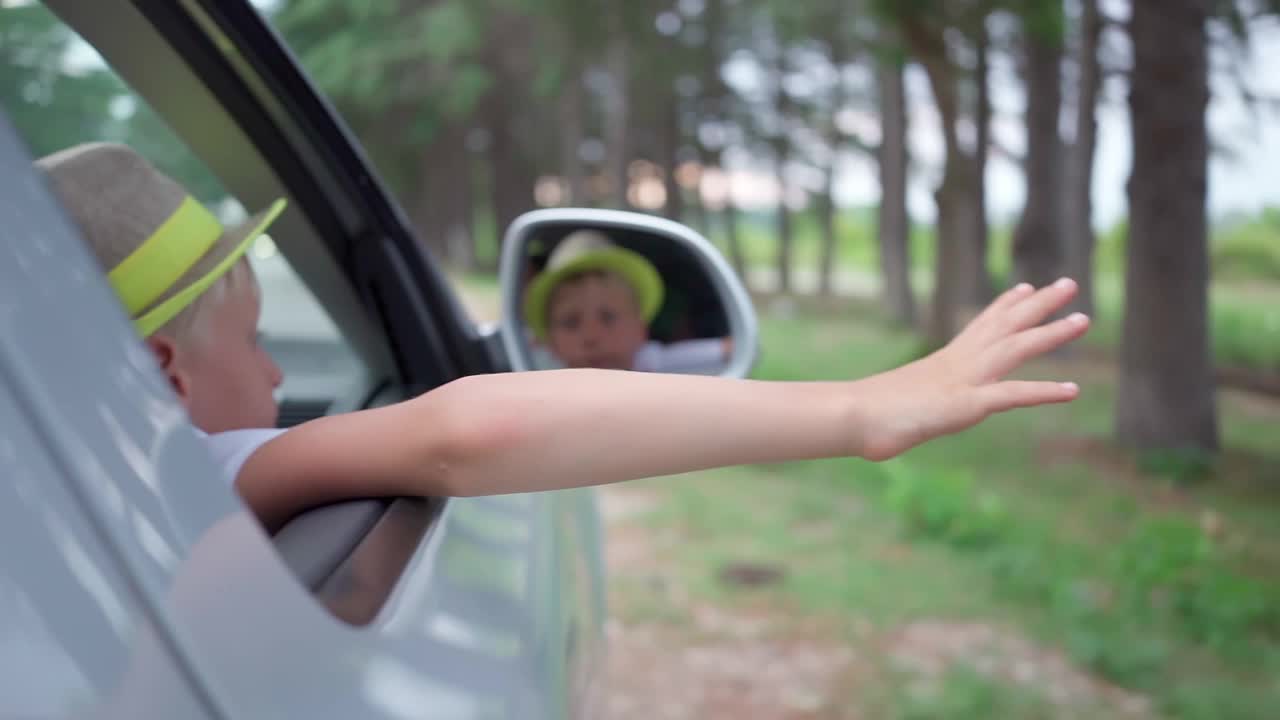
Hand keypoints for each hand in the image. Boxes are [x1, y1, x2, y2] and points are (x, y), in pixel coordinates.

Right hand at [851, 278, 1089, 460]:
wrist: (850, 417)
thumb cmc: (862, 417)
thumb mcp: (893, 407)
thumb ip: (902, 410)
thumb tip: (882, 427)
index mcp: (942, 364)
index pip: (980, 327)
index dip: (1005, 307)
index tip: (1025, 288)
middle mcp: (957, 364)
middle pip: (1005, 326)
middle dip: (1038, 304)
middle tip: (1067, 284)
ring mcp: (963, 381)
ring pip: (1016, 348)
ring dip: (1052, 333)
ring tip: (1084, 319)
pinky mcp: (966, 404)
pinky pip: (1013, 395)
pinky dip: (1044, 392)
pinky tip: (1073, 390)